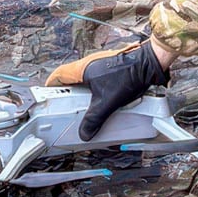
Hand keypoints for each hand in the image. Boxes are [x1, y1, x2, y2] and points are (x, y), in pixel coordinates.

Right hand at [45, 41, 171, 140]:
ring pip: (84, 79)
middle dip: (66, 92)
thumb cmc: (128, 75)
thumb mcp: (107, 102)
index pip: (58, 75)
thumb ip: (94, 119)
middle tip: (64, 106)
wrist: (149, 63)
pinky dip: (94, 90)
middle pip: (70, 79)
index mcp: (82, 68)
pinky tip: (101, 101)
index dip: (51, 86)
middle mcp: (89, 64)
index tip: (47, 98)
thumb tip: (84, 133)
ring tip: (83, 107)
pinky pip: (96, 80)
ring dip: (82, 92)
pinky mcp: (111, 68)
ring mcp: (100, 64)